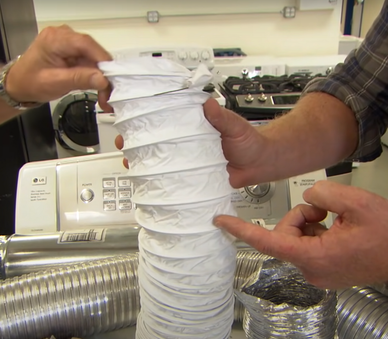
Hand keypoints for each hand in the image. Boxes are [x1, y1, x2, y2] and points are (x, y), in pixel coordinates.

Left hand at [4, 25, 112, 110]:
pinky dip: (94, 76)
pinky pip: (89, 62)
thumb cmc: (29, 82)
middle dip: (103, 73)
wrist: (19, 85)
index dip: (102, 60)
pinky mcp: (72, 51)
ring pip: (93, 58)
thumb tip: (102, 79)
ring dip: (100, 77)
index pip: (85, 44)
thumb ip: (79, 79)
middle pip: (92, 51)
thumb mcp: (55, 83)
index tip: (111, 77)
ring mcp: (68, 43)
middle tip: (109, 93)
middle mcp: (63, 36)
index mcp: (55, 39)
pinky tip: (98, 88)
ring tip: (104, 95)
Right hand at [114, 98, 274, 186]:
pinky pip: (177, 181)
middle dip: (138, 144)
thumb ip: (221, 116)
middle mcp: (188, 144)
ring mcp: (190, 162)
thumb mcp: (234, 124)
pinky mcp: (196, 179)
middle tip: (126, 145)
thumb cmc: (249, 140)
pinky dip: (164, 183)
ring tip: (132, 164)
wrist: (261, 163)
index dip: (147, 121)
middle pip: (158, 143)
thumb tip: (208, 104)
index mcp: (194, 126)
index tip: (131, 120)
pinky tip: (152, 184)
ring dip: (146, 164)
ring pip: (163, 162)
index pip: (166, 120)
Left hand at [214, 180, 387, 288]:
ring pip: (295, 239)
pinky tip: (338, 230)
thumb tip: (310, 199)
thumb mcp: (356, 202)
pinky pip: (307, 246)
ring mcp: (317, 273)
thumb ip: (324, 194)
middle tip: (326, 211)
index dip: (242, 230)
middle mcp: (312, 270)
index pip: (269, 241)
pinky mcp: (323, 271)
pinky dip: (316, 233)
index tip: (221, 221)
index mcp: (316, 257)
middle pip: (284, 235)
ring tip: (337, 221)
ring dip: (310, 224)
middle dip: (299, 217)